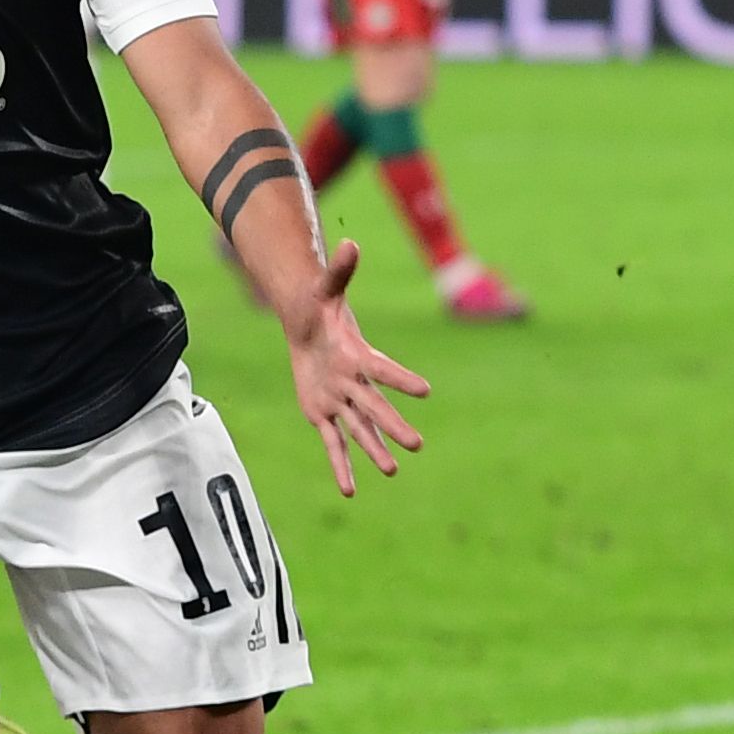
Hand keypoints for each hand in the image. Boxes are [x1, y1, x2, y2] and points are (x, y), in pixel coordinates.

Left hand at [282, 241, 430, 496]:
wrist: (308, 327)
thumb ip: (339, 270)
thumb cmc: (320, 306)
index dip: (401, 378)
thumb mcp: (325, 288)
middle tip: (417, 444)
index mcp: (358, 355)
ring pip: (360, 430)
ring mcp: (341, 400)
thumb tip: (350, 243)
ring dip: (374, 451)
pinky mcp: (324, 413)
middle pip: (375, 407)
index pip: (382, 369)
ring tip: (392, 472)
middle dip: (393, 425)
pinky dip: (341, 466)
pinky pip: (334, 442)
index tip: (425, 390)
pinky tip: (349, 490)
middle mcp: (354, 382)